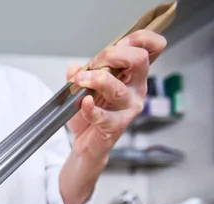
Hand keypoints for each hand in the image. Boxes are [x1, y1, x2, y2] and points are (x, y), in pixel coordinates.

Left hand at [66, 29, 167, 161]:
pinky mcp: (116, 126)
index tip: (119, 43)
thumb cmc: (90, 110)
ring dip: (96, 80)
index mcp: (134, 74)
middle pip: (139, 60)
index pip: (153, 47)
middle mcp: (137, 88)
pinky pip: (103, 116)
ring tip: (80, 81)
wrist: (85, 140)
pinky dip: (90, 108)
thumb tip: (75, 67)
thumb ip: (82, 72)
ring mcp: (129, 107)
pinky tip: (84, 102)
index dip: (140, 38)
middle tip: (94, 64)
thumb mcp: (83, 85)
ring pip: (118, 88)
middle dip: (113, 55)